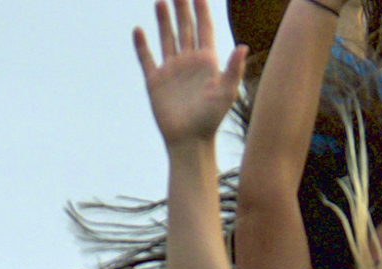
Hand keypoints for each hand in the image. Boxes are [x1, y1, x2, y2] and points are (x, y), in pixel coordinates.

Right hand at [134, 0, 245, 147]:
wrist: (189, 141)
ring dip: (164, 19)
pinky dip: (142, 44)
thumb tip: (243, 47)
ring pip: (167, 37)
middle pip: (185, 28)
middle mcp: (189, 63)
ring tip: (161, 1)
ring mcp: (172, 70)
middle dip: (182, 8)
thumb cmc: (210, 120)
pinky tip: (138, 31)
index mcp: (207, 63)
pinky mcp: (155, 80)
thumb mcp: (226, 93)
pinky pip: (147, 58)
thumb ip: (233, 69)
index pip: (204, 29)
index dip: (202, 10)